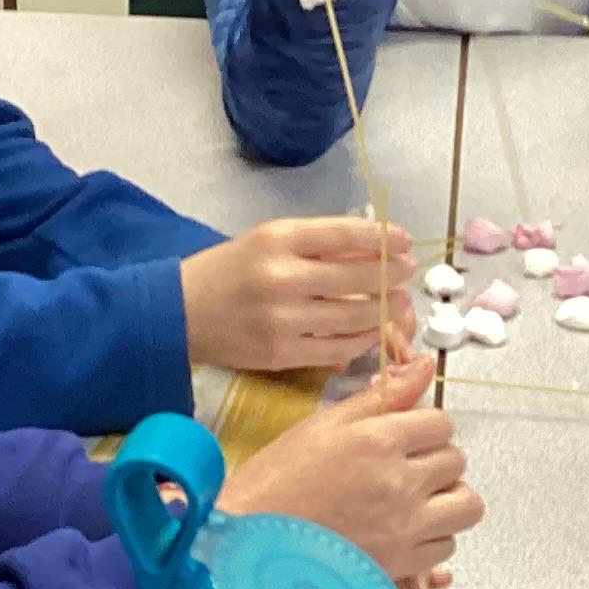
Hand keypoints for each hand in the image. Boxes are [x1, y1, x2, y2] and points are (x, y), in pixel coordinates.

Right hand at [182, 217, 416, 372]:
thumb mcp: (271, 239)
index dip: (385, 238)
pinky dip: (363, 339)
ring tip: (397, 301)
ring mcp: (283, 320)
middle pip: (359, 278)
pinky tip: (373, 329)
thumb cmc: (232, 269)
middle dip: (392, 276)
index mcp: (279, 239)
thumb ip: (320, 242)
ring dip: (385, 310)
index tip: (405, 241)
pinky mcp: (282, 354)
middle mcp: (282, 278)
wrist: (182, 312)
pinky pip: (339, 348)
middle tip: (407, 273)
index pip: (346, 234)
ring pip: (355, 317)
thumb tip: (378, 248)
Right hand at [226, 357, 484, 587]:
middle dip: (435, 460)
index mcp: (378, 440)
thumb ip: (379, 396)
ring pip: (465, 505)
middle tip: (404, 468)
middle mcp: (400, 482)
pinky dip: (433, 538)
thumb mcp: (322, 425)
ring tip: (415, 501)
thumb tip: (423, 364)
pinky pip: (446, 547)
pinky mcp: (402, 565)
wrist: (248, 544)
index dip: (423, 427)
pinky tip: (403, 531)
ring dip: (446, 500)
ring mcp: (404, 527)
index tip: (404, 437)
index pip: (440, 423)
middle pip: (456, 461)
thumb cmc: (276, 482)